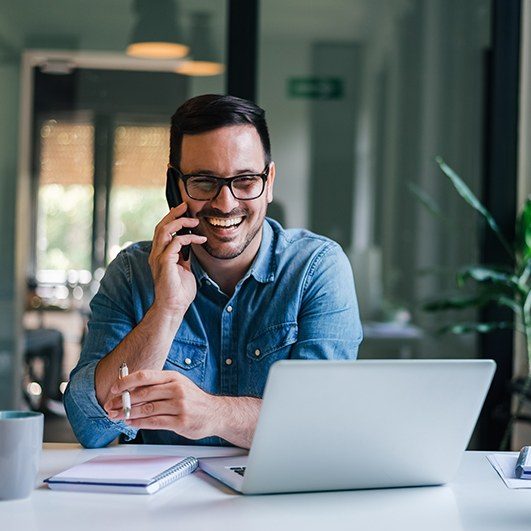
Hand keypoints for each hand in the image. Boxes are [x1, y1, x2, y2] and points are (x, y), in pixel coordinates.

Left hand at [104, 370, 219, 439]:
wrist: (215, 413)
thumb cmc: (192, 399)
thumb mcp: (177, 385)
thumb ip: (157, 386)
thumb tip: (131, 389)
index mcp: (173, 377)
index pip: (145, 376)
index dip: (126, 382)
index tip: (114, 388)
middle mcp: (177, 389)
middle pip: (143, 393)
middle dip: (123, 401)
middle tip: (110, 406)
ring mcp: (179, 405)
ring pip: (147, 409)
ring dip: (128, 414)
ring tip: (117, 416)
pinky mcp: (180, 421)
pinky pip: (154, 422)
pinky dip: (139, 423)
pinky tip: (131, 423)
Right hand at [149, 203, 206, 316]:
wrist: (174, 307)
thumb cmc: (179, 292)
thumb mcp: (184, 269)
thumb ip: (184, 257)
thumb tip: (190, 247)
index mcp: (159, 255)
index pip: (162, 231)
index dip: (171, 219)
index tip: (183, 211)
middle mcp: (156, 254)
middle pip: (160, 226)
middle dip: (173, 214)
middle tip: (186, 206)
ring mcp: (158, 258)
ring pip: (164, 230)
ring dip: (180, 222)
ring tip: (194, 221)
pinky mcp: (164, 262)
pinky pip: (175, 242)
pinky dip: (188, 238)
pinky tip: (199, 239)